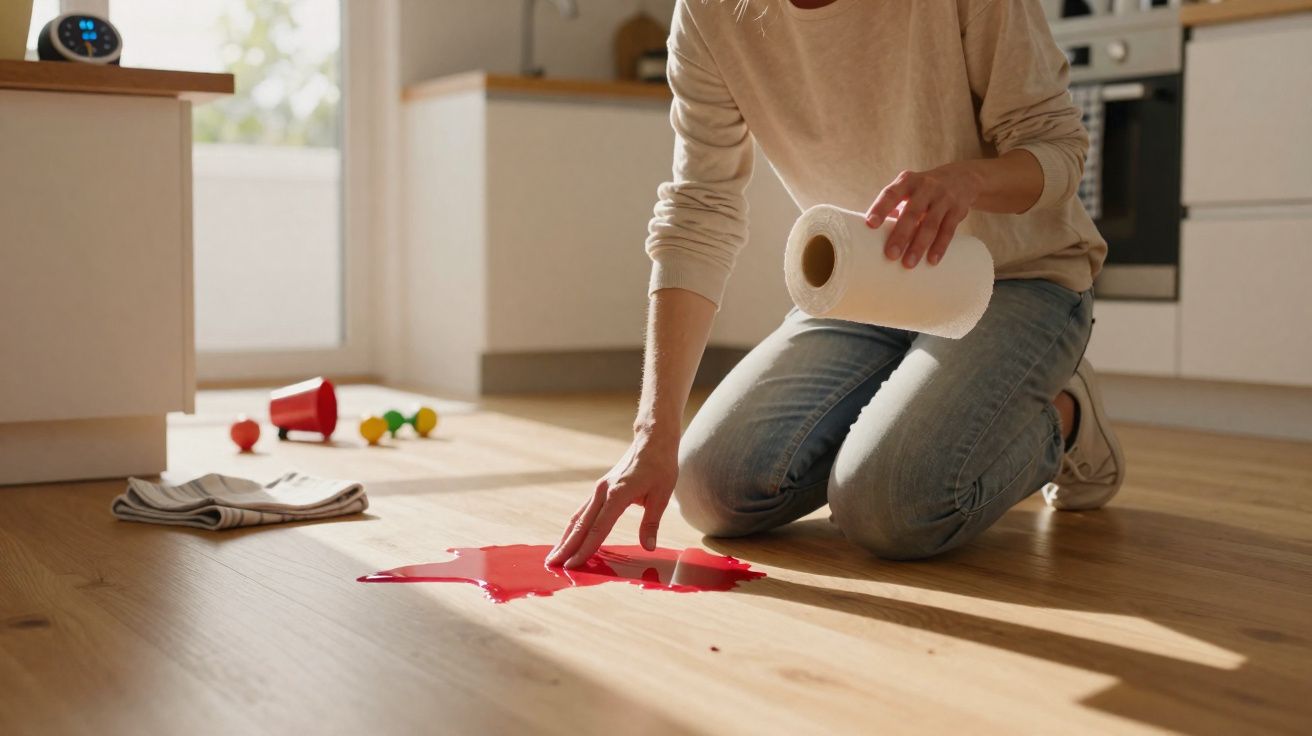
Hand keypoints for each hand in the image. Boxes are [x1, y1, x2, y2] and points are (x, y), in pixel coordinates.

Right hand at [545, 430, 678, 568]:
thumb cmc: (660, 466)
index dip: (585, 549)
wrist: (652, 440)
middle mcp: (603, 492)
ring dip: (566, 537)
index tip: (572, 565)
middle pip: (581, 525)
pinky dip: (574, 527)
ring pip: (578, 517)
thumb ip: (651, 523)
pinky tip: (569, 538)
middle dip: (566, 547)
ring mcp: (599, 489)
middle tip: (552, 564)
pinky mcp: (600, 489)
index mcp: (618, 494)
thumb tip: (648, 547)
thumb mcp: (662, 495)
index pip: (598, 528)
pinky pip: (583, 511)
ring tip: (554, 555)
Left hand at [864, 164, 982, 268]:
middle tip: (890, 255)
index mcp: (907, 181)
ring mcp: (944, 198)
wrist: (961, 178)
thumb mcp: (909, 189)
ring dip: (919, 245)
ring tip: (908, 264)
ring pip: (930, 224)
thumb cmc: (923, 190)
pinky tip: (932, 261)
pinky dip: (940, 247)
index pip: (891, 194)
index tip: (870, 224)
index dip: (880, 208)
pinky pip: (948, 231)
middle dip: (901, 235)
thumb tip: (875, 233)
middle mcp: (926, 187)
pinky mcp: (958, 210)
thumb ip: (894, 209)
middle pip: (912, 212)